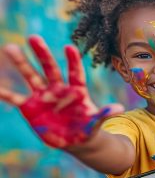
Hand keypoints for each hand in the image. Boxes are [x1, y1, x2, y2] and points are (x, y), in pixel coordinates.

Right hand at [0, 35, 123, 148]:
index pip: (75, 73)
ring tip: (10, 47)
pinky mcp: (30, 107)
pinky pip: (15, 98)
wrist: (74, 140)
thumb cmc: (87, 128)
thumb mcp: (96, 122)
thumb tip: (120, 107)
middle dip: (42, 54)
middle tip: (33, 37)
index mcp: (76, 90)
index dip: (72, 61)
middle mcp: (58, 89)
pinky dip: (5, 93)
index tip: (69, 47)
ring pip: (31, 76)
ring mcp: (43, 96)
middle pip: (50, 68)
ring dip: (21, 63)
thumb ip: (104, 114)